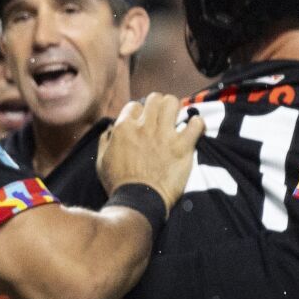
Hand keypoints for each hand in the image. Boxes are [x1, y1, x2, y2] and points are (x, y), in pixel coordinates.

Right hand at [96, 94, 204, 210]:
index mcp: (123, 128)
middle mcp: (144, 126)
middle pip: (155, 98)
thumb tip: (110, 129)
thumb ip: (105, 141)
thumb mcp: (102, 161)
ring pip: (173, 103)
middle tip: (161, 117)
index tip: (143, 122)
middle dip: (158, 105)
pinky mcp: (182, 146)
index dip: (139, 113)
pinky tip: (193, 130)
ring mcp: (164, 135)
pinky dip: (197, 124)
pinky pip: (196, 124)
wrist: (138, 200)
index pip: (134, 105)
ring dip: (176, 109)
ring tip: (177, 119)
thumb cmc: (118, 183)